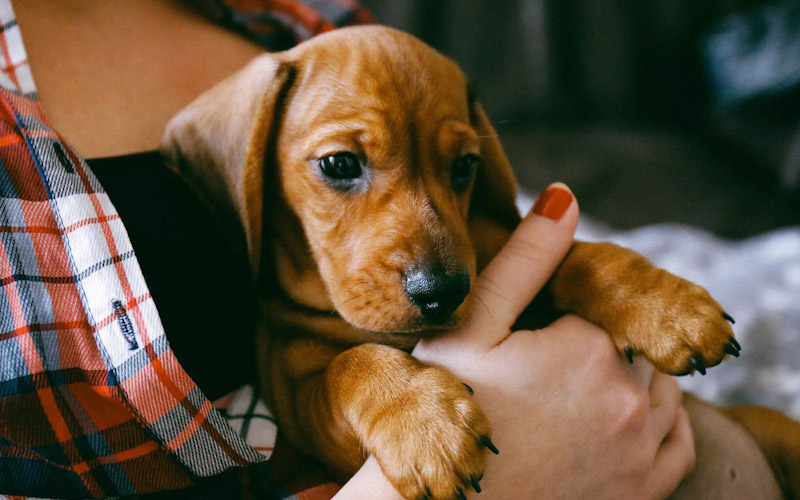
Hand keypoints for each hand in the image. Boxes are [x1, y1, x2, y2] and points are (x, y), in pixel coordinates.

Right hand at [412, 183, 694, 498]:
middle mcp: (629, 399)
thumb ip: (523, 260)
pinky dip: (664, 421)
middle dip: (602, 342)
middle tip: (550, 362)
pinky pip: (678, 441)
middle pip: (636, 343)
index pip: (605, 304)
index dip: (571, 312)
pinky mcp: (641, 491)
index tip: (536, 333)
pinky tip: (631, 416)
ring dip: (635, 375)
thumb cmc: (447, 413)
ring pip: (663, 386)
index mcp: (589, 349)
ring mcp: (640, 450)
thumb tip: (566, 197)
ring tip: (580, 385)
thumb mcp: (470, 328)